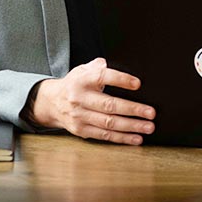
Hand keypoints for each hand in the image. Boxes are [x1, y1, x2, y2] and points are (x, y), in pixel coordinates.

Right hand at [28, 57, 155, 144]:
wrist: (51, 102)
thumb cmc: (75, 84)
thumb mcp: (83, 70)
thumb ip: (97, 66)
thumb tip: (111, 62)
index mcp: (82, 80)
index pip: (102, 77)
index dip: (121, 80)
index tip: (138, 84)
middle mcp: (80, 99)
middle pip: (109, 105)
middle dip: (132, 109)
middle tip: (151, 112)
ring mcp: (80, 116)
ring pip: (109, 123)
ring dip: (131, 126)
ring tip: (148, 127)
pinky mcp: (81, 130)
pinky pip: (104, 135)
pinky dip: (122, 138)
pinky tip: (136, 138)